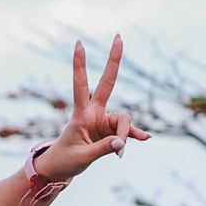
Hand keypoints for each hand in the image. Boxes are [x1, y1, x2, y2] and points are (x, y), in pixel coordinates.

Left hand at [35, 37, 150, 181]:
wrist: (60, 169)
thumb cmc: (66, 161)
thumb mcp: (83, 157)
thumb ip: (104, 149)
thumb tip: (122, 143)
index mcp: (81, 114)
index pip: (81, 85)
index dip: (81, 65)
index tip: (79, 44)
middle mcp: (94, 112)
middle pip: (107, 83)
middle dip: (114, 60)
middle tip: (119, 36)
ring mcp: (103, 120)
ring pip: (123, 120)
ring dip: (124, 136)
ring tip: (119, 154)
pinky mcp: (110, 131)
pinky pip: (126, 131)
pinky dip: (133, 136)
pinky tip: (144, 138)